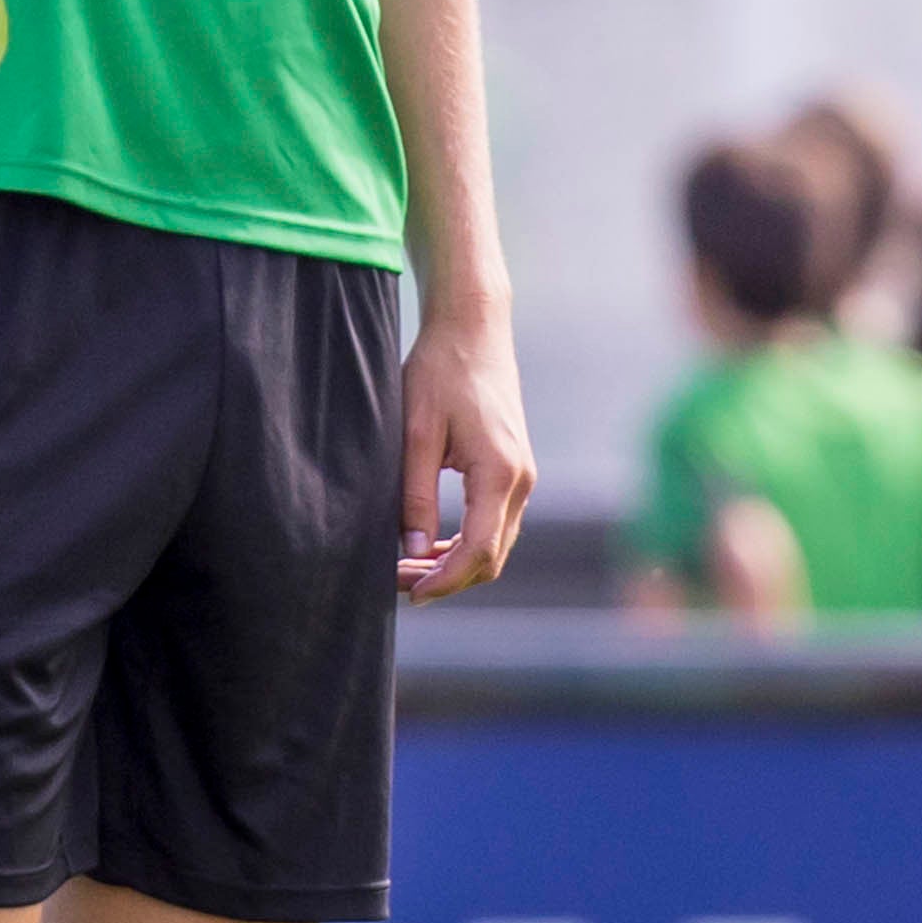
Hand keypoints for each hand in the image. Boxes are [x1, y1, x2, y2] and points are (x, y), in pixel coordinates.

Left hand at [393, 307, 535, 596]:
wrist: (473, 327)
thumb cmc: (440, 370)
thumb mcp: (415, 432)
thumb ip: (415, 496)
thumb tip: (412, 554)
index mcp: (499, 473)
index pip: (477, 551)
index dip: (444, 581)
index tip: (409, 595)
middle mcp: (520, 479)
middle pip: (492, 557)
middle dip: (448, 579)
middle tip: (399, 583)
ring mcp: (522, 475)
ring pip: (496, 544)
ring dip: (457, 564)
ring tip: (408, 568)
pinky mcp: (515, 468)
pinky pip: (496, 523)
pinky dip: (467, 543)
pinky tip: (432, 545)